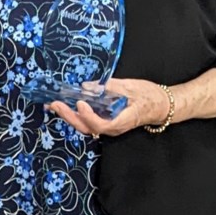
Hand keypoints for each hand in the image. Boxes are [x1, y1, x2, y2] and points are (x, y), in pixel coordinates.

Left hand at [46, 78, 171, 137]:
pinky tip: (66, 106)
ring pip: (86, 126)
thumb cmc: (149, 96)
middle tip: (55, 104)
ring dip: (69, 116)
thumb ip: (109, 87)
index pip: (101, 125)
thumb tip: (87, 86)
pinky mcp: (106, 121)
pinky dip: (76, 114)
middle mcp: (113, 128)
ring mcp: (109, 126)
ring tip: (54, 105)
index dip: (89, 117)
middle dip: (70, 117)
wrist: (161, 106)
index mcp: (123, 121)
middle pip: (88, 128)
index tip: (80, 103)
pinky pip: (89, 121)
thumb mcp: (131, 87)